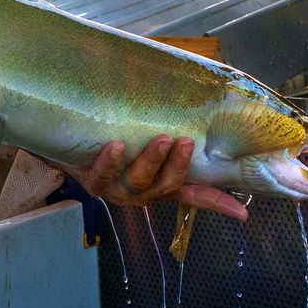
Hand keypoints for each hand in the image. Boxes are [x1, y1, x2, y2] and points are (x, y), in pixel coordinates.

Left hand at [70, 136, 248, 220]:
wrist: (64, 142)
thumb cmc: (113, 134)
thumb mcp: (144, 131)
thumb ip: (170, 123)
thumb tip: (201, 95)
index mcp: (160, 183)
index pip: (195, 195)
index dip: (218, 203)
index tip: (242, 212)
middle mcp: (141, 191)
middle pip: (167, 186)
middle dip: (178, 165)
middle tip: (185, 141)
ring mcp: (116, 189)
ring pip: (138, 182)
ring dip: (152, 160)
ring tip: (161, 138)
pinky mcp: (91, 182)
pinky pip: (102, 177)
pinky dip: (110, 162)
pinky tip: (116, 146)